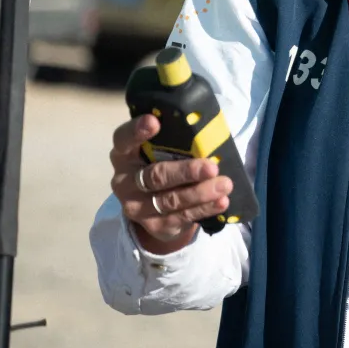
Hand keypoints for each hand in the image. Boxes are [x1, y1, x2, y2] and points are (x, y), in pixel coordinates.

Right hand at [109, 114, 232, 254]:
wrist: (156, 208)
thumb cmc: (164, 164)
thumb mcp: (164, 150)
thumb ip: (175, 141)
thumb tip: (207, 128)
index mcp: (124, 154)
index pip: (123, 140)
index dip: (136, 131)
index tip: (154, 122)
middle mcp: (125, 180)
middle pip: (154, 176)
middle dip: (186, 171)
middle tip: (212, 167)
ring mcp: (136, 206)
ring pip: (169, 200)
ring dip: (200, 193)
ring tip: (224, 185)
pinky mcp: (153, 225)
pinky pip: (180, 217)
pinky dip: (203, 209)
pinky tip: (220, 202)